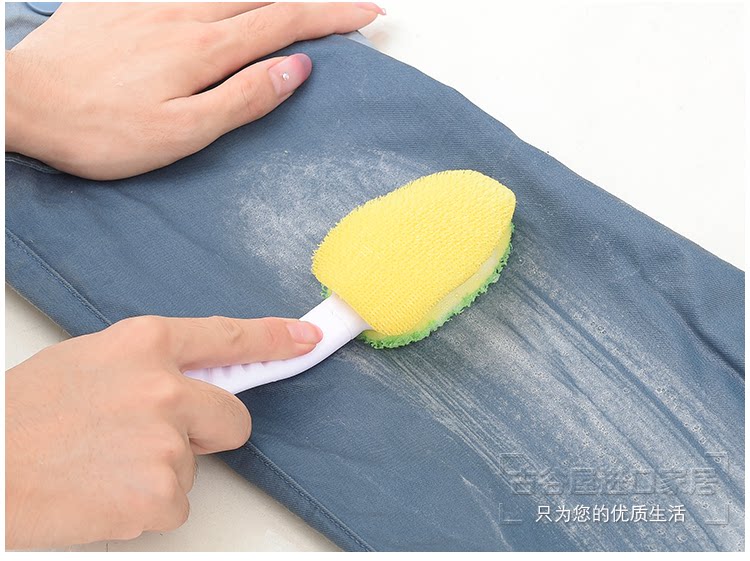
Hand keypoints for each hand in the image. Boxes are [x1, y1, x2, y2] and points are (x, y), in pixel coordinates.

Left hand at [4, 2, 383, 178]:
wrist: (21, 102)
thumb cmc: (100, 130)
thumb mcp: (182, 132)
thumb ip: (242, 98)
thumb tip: (295, 69)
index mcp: (205, 49)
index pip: (286, 23)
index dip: (331, 16)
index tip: (367, 13)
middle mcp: (184, 13)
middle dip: (311, 0)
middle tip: (345, 6)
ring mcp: (150, 0)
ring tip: (292, 4)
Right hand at [5, 314, 322, 548]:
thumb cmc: (22, 418)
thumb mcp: (90, 363)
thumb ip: (151, 366)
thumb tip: (192, 377)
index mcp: (145, 344)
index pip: (229, 338)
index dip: (275, 340)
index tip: (305, 341)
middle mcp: (165, 387)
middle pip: (233, 416)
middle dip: (210, 432)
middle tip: (157, 440)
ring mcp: (167, 441)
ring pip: (197, 463)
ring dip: (162, 470)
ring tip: (103, 465)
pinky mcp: (161, 492)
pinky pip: (176, 503)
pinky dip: (147, 505)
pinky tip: (104, 492)